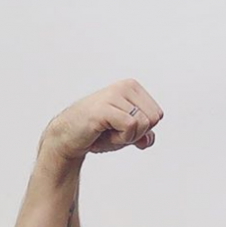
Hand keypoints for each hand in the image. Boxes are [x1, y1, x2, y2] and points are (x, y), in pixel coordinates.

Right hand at [39, 79, 163, 162]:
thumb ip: (144, 134)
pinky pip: (131, 126)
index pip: (157, 115)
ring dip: (126, 137)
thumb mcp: (128, 133)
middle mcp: (125, 86)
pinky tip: (103, 132)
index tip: (122, 126)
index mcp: (132, 87)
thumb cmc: (98, 132)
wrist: (68, 136)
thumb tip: (149, 140)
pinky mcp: (104, 108)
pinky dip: (120, 138)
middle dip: (136, 133)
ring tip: (107, 130)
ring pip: (143, 124)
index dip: (142, 129)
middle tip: (114, 130)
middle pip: (153, 119)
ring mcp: (114, 95)